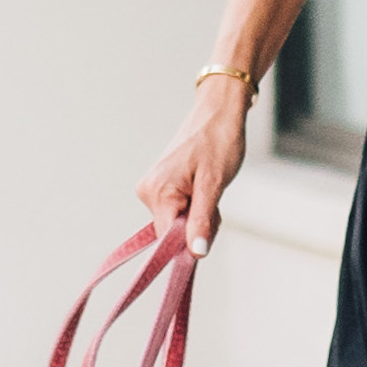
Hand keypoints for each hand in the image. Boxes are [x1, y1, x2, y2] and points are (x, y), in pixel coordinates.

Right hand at [136, 70, 254, 249]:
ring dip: (197, 216)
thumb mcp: (214, 184)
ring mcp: (152, 188)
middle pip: (173, 233)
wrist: (218, 113)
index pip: (167, 239)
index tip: (209, 235)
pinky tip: (202, 188)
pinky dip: (193, 207)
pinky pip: (176, 211)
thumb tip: (196, 253)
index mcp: (158, 191)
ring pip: (176, 223)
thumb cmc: (218, 141)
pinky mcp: (159, 187)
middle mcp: (148, 191)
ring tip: (209, 188)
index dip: (189, 243)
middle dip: (197, 226)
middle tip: (214, 200)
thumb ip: (202, 220)